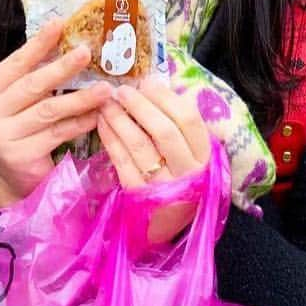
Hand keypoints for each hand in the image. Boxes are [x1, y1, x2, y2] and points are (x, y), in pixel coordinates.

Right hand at [0, 18, 113, 210]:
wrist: (11, 177)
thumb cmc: (20, 129)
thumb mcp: (19, 102)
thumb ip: (33, 77)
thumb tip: (68, 42)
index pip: (14, 64)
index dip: (37, 44)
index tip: (59, 24)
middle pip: (31, 85)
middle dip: (61, 67)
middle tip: (86, 52)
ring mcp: (2, 135)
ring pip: (48, 111)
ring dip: (79, 98)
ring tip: (103, 88)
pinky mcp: (20, 155)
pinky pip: (57, 134)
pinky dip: (79, 123)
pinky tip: (97, 115)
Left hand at [97, 79, 210, 243]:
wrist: (167, 223)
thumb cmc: (178, 177)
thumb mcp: (189, 153)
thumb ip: (180, 124)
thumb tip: (157, 83)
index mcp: (204, 155)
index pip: (188, 119)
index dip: (166, 97)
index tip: (147, 82)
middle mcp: (187, 171)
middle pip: (163, 130)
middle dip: (139, 105)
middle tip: (122, 90)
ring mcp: (162, 185)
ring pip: (139, 144)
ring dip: (120, 118)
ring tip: (106, 103)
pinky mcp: (138, 195)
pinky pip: (121, 161)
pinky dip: (110, 138)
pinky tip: (101, 123)